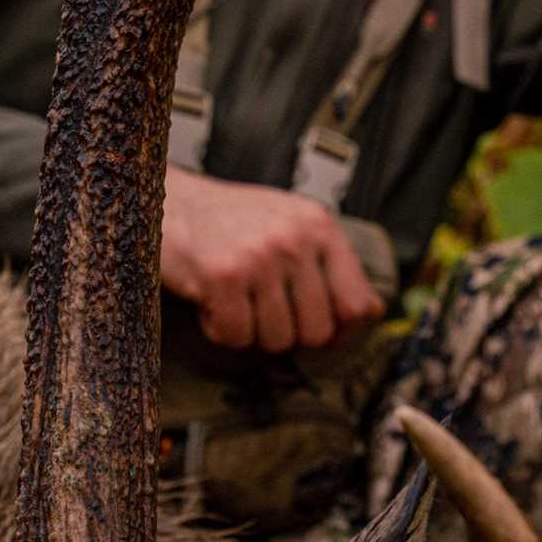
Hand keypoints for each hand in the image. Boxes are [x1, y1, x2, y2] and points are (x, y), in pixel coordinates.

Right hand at [160, 165, 385, 351]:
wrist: (168, 201)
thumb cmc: (231, 220)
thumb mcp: (291, 225)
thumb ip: (330, 264)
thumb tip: (372, 313)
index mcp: (319, 225)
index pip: (358, 303)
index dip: (338, 328)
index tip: (312, 323)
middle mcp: (295, 238)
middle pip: (317, 332)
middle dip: (287, 331)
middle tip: (259, 305)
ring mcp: (260, 256)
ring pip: (277, 340)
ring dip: (249, 329)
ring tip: (233, 295)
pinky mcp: (222, 275)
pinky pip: (236, 337)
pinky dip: (219, 328)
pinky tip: (210, 300)